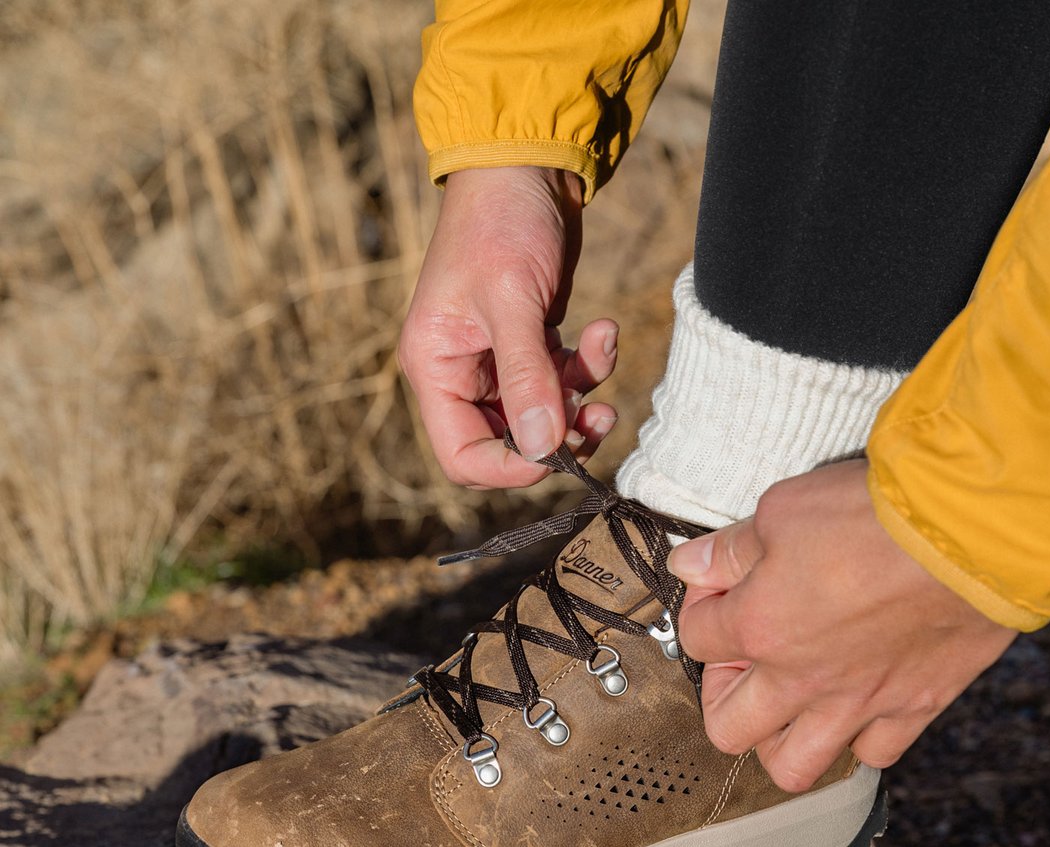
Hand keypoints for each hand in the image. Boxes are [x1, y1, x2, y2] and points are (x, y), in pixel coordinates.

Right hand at [397, 166, 619, 488]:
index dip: (510, 468)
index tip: (558, 453)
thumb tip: (543, 449)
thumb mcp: (512, 302)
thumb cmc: (501, 224)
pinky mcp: (530, 346)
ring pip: (543, 415)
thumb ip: (527, 378)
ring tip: (603, 354)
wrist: (527, 166)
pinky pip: (562, 381)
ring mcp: (497, 362)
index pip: (463, 455)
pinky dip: (587, 365)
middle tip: (599, 417)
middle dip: (557, 433)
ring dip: (580, 398)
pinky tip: (603, 329)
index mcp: (435, 368)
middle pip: (508, 443)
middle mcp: (461, 374)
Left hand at [668, 460, 1017, 790]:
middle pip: (727, 727)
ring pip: (794, 766)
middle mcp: (800, 680)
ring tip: (789, 701)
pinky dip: (859, 738)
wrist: (976, 533)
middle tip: (745, 656)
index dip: (701, 607)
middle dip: (723, 693)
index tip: (721, 586)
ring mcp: (857, 703)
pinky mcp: (914, 708)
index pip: (695, 637)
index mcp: (758, 628)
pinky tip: (858, 703)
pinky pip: (874, 754)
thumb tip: (692, 565)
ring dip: (779, 739)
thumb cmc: (879, 514)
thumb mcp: (785, 510)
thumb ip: (731, 549)